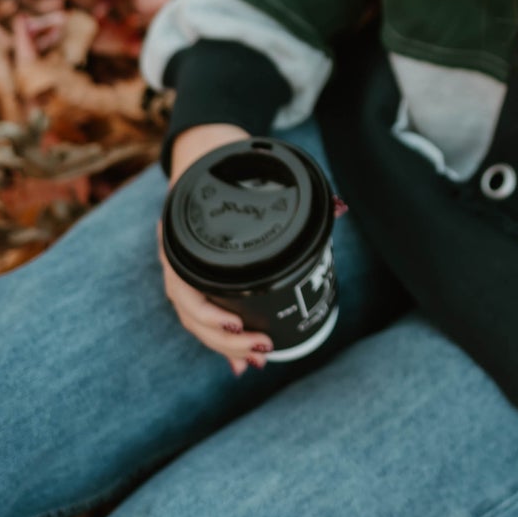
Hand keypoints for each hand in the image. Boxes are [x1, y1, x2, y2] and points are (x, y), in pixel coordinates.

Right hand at [160, 122, 272, 376]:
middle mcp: (176, 258)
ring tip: (257, 360)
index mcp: (180, 237)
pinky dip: (222, 342)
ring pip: (195, 321)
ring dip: (224, 346)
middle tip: (263, 349)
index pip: (183, 286)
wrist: (206, 153)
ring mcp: (183, 271)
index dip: (207, 313)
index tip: (237, 325)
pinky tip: (241, 363)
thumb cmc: (231, 166)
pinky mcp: (196, 280)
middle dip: (225, 339)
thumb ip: (295, 190)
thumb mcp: (252, 172)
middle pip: (191, 313)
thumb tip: (341, 207)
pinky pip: (203, 318)